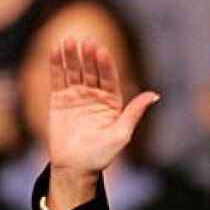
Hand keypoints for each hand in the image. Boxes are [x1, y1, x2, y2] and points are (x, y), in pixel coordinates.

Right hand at [47, 37, 158, 209]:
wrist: (75, 168)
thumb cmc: (101, 155)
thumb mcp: (121, 134)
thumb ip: (134, 113)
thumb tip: (155, 94)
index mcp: (112, 102)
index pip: (110, 78)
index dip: (106, 65)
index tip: (102, 51)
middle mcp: (95, 96)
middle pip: (91, 71)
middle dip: (88, 57)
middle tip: (85, 42)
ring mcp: (77, 97)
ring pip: (74, 72)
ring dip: (71, 56)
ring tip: (68, 41)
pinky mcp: (59, 100)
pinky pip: (57, 80)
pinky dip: (55, 66)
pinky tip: (54, 51)